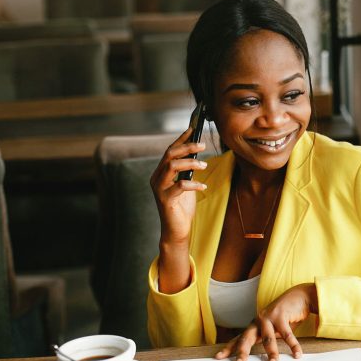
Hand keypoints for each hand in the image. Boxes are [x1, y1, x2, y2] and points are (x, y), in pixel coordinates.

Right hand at [149, 127, 208, 244]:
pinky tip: (203, 186)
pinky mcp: (165, 200)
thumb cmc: (182, 208)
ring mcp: (159, 189)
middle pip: (169, 155)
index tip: (193, 130)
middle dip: (186, 147)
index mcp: (160, 173)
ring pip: (172, 166)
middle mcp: (156, 178)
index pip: (170, 151)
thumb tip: (197, 155)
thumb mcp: (186, 185)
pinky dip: (193, 184)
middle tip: (202, 145)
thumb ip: (187, 171)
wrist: (177, 230)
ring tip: (204, 165)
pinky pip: (180, 185)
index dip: (181, 139)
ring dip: (190, 162)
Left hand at [215, 284, 317, 360]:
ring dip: (271, 353)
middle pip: (247, 338)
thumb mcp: (274, 329)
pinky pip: (287, 334)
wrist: (300, 296)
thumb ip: (267, 340)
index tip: (218, 357)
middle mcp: (259, 321)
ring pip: (268, 339)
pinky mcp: (281, 315)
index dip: (228, 348)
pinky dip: (293, 346)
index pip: (239, 339)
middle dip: (242, 352)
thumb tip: (265, 360)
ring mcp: (269, 317)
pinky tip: (297, 354)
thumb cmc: (286, 316)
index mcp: (255, 326)